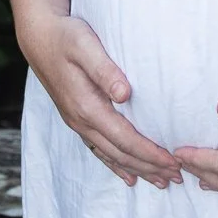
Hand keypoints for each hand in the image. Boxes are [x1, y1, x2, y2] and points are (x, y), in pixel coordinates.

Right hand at [19, 12, 182, 190]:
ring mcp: (77, 122)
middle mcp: (81, 120)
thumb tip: (124, 94)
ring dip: (137, 169)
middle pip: (121, 153)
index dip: (150, 153)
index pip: (125, 138)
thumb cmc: (66, 36)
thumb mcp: (85, 45)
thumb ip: (105, 70)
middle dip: (150, 167)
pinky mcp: (77, 118)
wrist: (39, 36)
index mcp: (87, 106)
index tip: (173, 161)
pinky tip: (128, 175)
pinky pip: (99, 150)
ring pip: (111, 155)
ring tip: (161, 181)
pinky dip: (116, 165)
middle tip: (178, 177)